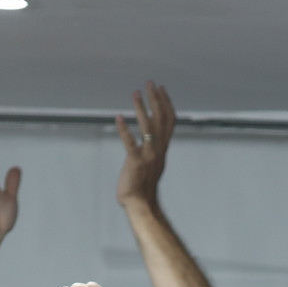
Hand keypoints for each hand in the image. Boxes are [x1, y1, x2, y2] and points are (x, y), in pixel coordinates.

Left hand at [115, 81, 174, 207]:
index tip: (161, 88)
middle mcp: (158, 149)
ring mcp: (148, 156)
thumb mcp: (154, 163)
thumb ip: (154, 148)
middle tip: (150, 83)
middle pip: (160, 119)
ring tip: (136, 93)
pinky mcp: (135, 163)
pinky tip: (118, 118)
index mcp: (162, 148)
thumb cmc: (144, 185)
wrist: (141, 203)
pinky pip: (130, 144)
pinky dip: (124, 130)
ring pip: (148, 127)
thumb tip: (153, 137)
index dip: (166, 103)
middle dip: (156, 99)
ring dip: (141, 108)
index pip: (169, 121)